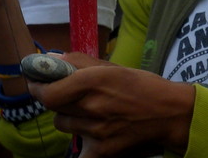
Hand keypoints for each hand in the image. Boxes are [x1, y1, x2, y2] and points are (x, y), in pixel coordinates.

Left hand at [28, 53, 193, 156]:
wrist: (170, 114)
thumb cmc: (140, 86)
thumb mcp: (110, 66)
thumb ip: (77, 61)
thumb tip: (49, 59)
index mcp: (92, 81)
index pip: (47, 92)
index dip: (37, 87)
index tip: (37, 82)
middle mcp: (92, 107)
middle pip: (53, 107)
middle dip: (56, 99)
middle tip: (69, 95)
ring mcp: (97, 132)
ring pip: (63, 125)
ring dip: (68, 118)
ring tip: (87, 112)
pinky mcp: (103, 152)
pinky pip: (78, 151)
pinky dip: (80, 142)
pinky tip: (90, 133)